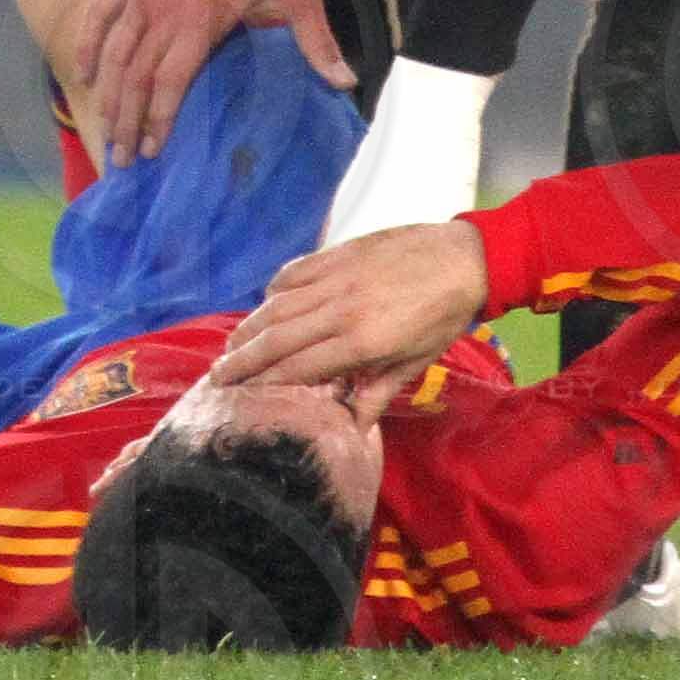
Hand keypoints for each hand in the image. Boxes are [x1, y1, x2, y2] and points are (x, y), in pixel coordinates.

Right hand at [66, 0, 349, 166]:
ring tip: (105, 129)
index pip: (169, 81)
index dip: (159, 119)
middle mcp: (162, 9)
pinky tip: (84, 74)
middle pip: (135, 76)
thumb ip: (315, 39)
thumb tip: (344, 83)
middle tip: (121, 158)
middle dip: (126, 120)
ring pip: (114, 53)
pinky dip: (88, 45)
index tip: (153, 150)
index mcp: (199, 18)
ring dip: (107, 94)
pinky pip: (100, 14)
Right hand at [214, 220, 491, 398]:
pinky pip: (294, 272)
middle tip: (216, 375)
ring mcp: (337, 276)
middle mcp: (341, 308)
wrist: (462, 260)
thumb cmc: (442, 318)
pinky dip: (274, 290)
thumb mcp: (415, 364)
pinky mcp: (339, 253)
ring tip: (230, 346)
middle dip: (243, 359)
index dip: (267, 383)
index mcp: (362, 341)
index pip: (300, 367)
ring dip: (250, 327)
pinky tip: (266, 304)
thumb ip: (377, 392)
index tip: (242, 397)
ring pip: (278, 304)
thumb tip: (351, 427)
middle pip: (278, 337)